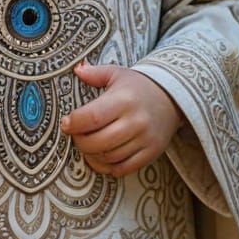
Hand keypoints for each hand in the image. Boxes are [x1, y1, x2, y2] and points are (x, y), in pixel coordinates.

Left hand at [60, 61, 184, 177]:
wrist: (172, 97)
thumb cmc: (138, 86)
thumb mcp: (117, 73)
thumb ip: (95, 73)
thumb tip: (76, 70)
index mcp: (124, 99)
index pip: (93, 117)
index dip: (74, 123)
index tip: (66, 123)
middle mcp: (135, 121)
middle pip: (98, 142)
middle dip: (80, 142)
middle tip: (75, 136)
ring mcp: (145, 139)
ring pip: (109, 157)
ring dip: (92, 155)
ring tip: (87, 146)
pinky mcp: (152, 153)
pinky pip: (124, 168)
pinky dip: (108, 167)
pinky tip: (101, 157)